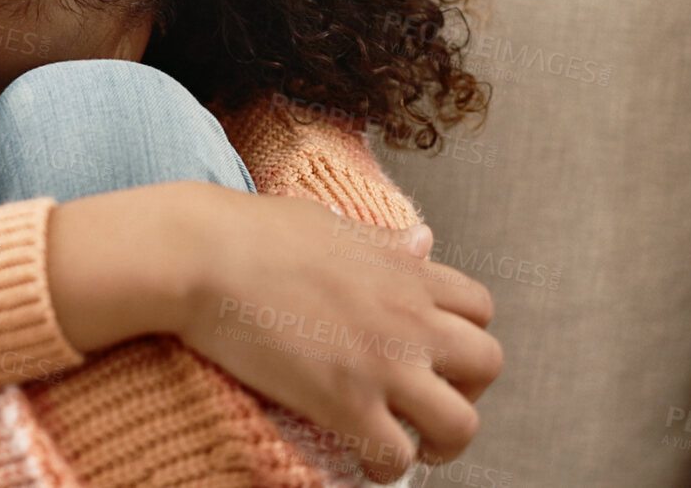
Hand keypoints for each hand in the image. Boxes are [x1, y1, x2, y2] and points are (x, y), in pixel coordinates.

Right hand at [48, 182, 500, 483]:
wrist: (204, 256)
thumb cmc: (252, 233)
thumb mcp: (331, 226)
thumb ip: (383, 242)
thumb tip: (422, 240)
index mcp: (404, 271)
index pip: (480, 306)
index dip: (465, 333)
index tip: (438, 350)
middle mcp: (408, 317)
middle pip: (487, 363)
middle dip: (468, 387)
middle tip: (430, 397)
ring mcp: (383, 362)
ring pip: (461, 422)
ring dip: (443, 439)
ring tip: (414, 443)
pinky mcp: (347, 402)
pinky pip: (397, 455)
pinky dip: (388, 467)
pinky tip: (366, 459)